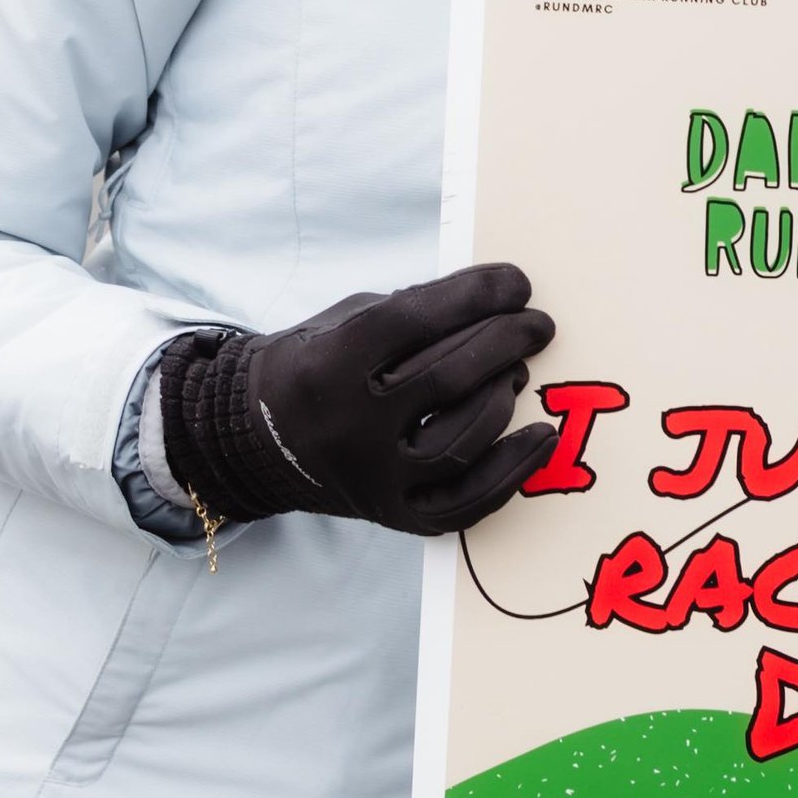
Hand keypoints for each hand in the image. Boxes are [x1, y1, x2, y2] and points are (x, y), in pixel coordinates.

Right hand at [158, 263, 558, 536]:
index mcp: (331, 364)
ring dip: (505, 398)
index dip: (475, 295)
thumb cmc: (316, 365)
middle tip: (537, 324)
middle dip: (505, 341)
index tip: (517, 282)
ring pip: (460, 441)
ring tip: (519, 372)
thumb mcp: (346, 320)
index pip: (415, 320)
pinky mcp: (394, 515)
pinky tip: (542, 437)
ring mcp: (374, 478)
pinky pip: (466, 502)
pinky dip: (512, 470)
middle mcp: (351, 426)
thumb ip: (413, 309)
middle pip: (447, 378)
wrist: (255, 441)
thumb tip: (493, 301)